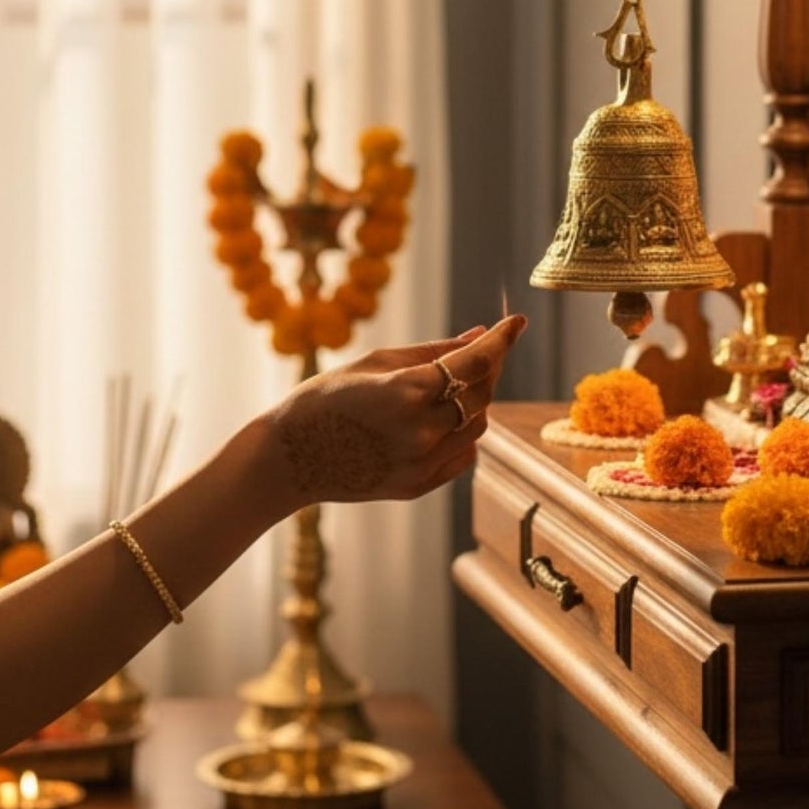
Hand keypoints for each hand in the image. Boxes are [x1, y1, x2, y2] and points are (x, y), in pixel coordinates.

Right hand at [265, 315, 527, 505]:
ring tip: (448, 386)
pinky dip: (461, 432)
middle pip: (482, 394)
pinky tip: (437, 419)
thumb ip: (435, 351)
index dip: (502, 340)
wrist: (290, 458)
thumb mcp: (376, 361)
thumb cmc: (326, 397)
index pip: (475, 363)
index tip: (518, 322)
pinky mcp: (420, 486)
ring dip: (474, 401)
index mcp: (407, 392)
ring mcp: (422, 464)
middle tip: (479, 350)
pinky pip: (463, 454)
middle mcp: (421, 432)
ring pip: (478, 425)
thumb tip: (481, 335)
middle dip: (487, 368)